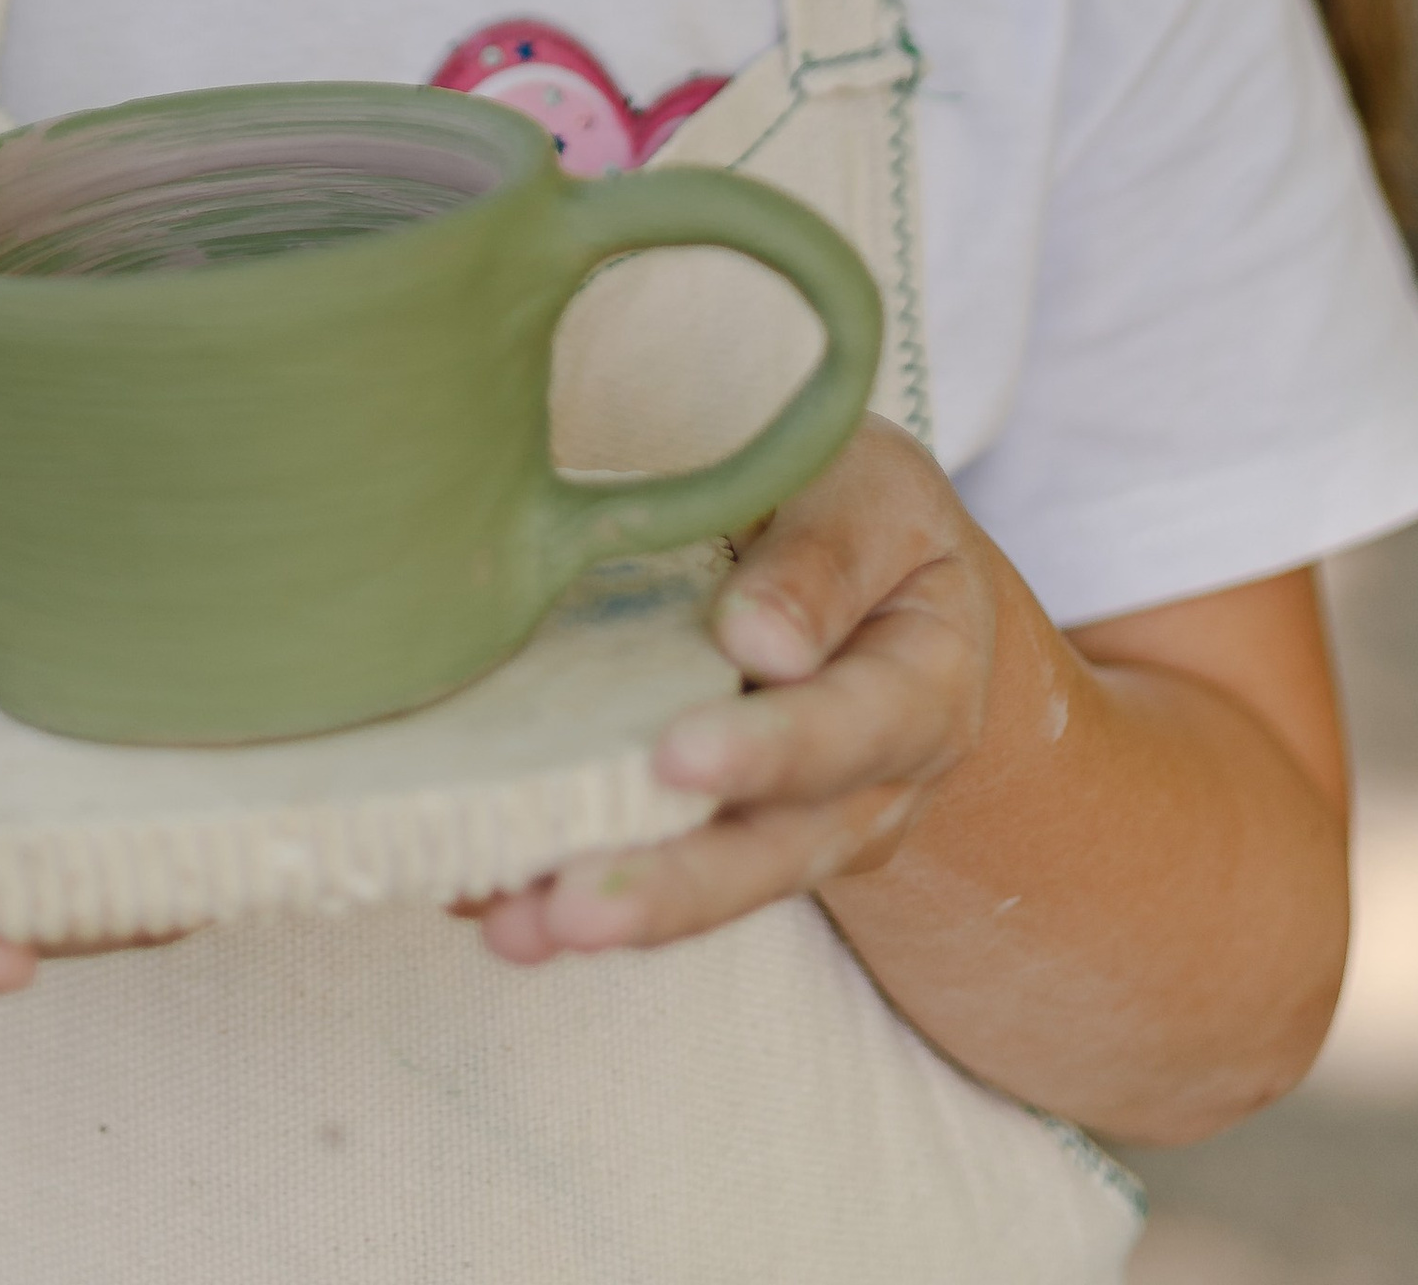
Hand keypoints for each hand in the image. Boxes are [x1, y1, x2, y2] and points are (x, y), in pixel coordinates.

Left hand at [475, 420, 995, 963]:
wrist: (881, 565)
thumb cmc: (868, 514)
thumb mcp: (869, 492)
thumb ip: (822, 559)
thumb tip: (760, 639)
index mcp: (925, 689)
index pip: (848, 729)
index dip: (765, 753)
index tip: (676, 759)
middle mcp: (872, 789)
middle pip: (774, 851)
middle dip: (671, 885)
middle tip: (572, 905)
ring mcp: (802, 829)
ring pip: (711, 884)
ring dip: (611, 910)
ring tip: (515, 924)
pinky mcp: (731, 838)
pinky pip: (661, 868)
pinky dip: (571, 885)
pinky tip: (492, 896)